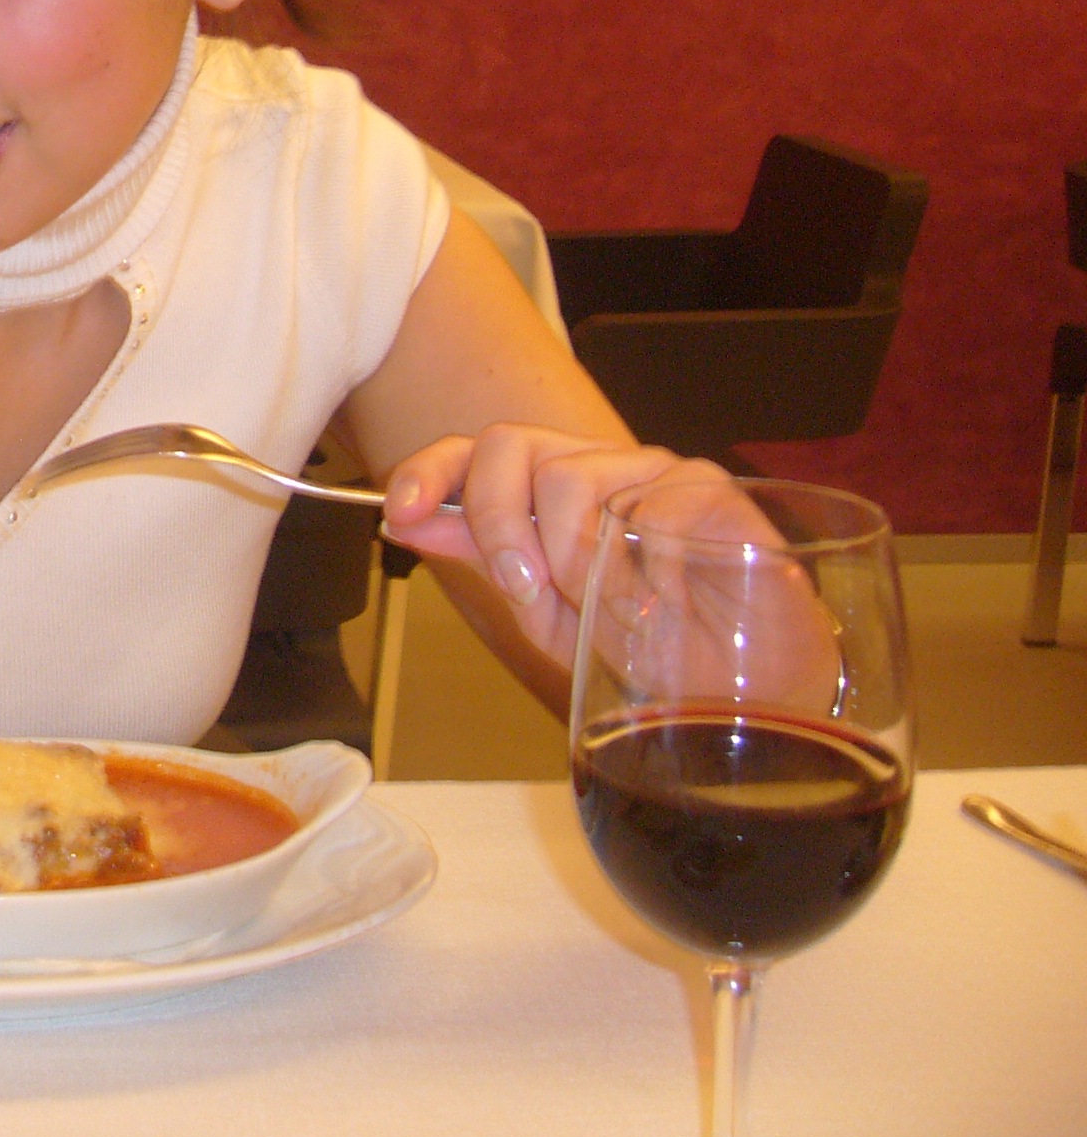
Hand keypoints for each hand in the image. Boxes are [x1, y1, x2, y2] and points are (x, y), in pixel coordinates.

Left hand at [377, 425, 692, 678]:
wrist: (736, 692)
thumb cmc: (644, 648)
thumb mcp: (545, 612)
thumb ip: (481, 558)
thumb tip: (406, 520)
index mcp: (550, 489)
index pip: (475, 453)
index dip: (430, 472)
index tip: (401, 513)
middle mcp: (596, 466)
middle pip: (508, 444)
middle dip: (494, 519)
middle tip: (526, 585)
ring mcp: (652, 470)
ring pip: (568, 476)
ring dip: (572, 558)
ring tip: (614, 609)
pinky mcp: (709, 487)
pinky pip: (648, 503)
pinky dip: (642, 567)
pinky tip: (664, 599)